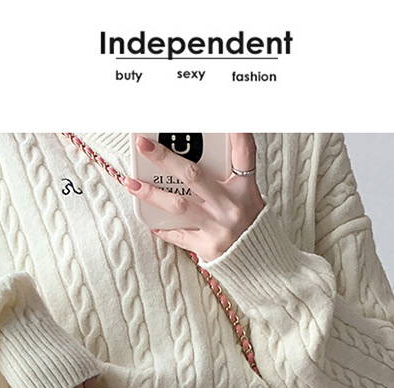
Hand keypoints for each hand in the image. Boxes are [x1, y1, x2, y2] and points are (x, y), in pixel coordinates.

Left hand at [125, 134, 264, 261]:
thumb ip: (229, 176)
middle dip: (165, 157)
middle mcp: (232, 206)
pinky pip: (178, 234)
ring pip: (178, 205)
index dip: (236, 133)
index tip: (224, 116)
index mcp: (245, 189)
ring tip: (132, 183)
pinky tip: (147, 217)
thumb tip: (202, 151)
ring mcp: (218, 227)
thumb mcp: (249, 196)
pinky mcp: (207, 247)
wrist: (261, 265)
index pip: (244, 154)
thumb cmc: (249, 224)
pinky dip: (161, 226)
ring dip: (152, 193)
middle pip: (194, 175)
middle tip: (143, 144)